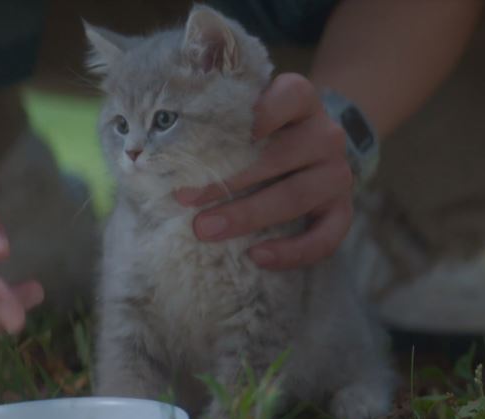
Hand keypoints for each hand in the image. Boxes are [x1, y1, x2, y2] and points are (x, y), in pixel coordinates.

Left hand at [174, 73, 353, 269]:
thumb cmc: (258, 133)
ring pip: (297, 196)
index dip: (258, 112)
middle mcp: (325, 133)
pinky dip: (293, 251)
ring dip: (249, 215)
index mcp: (301, 100)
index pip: (289, 95)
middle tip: (186, 198)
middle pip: (280, 156)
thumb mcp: (242, 115)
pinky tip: (258, 257)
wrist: (308, 148)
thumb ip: (212, 122)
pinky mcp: (341, 209)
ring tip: (206, 230)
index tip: (216, 134)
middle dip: (228, 180)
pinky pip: (327, 236)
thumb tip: (142, 152)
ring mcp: (337, 172)